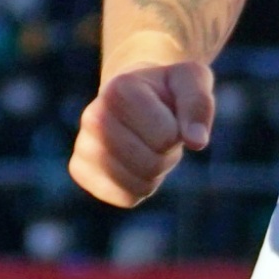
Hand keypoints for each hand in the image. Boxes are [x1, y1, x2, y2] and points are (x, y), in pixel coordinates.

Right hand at [69, 61, 214, 207]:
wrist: (135, 95)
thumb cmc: (167, 89)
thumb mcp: (192, 81)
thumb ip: (198, 104)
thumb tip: (196, 142)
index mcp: (118, 89)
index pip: (165, 136)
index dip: (178, 131)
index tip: (167, 114)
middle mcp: (92, 116)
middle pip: (150, 164)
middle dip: (166, 154)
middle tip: (159, 135)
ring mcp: (82, 145)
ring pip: (138, 184)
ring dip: (154, 173)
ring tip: (146, 147)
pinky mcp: (80, 170)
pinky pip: (124, 197)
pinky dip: (139, 188)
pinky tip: (133, 165)